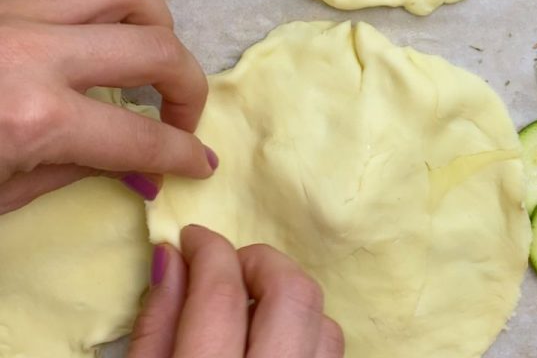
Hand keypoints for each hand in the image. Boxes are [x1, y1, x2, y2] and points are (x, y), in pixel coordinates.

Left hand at [0, 0, 215, 213]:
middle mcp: (31, 52)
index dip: (183, 154)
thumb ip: (72, 174)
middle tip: (180, 110)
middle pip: (154, 48)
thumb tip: (134, 167)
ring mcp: (3, 6)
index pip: (141, 138)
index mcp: (33, 119)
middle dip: (190, 85)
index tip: (199, 163)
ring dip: (148, 18)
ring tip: (143, 44)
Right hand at [130, 226, 344, 357]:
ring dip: (286, 297)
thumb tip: (173, 255)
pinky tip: (270, 339)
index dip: (207, 250)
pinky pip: (330, 348)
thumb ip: (155, 326)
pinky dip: (306, 328)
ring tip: (247, 308)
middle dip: (257, 262)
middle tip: (223, 269)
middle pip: (291, 292)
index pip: (222, 294)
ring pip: (323, 318)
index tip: (191, 239)